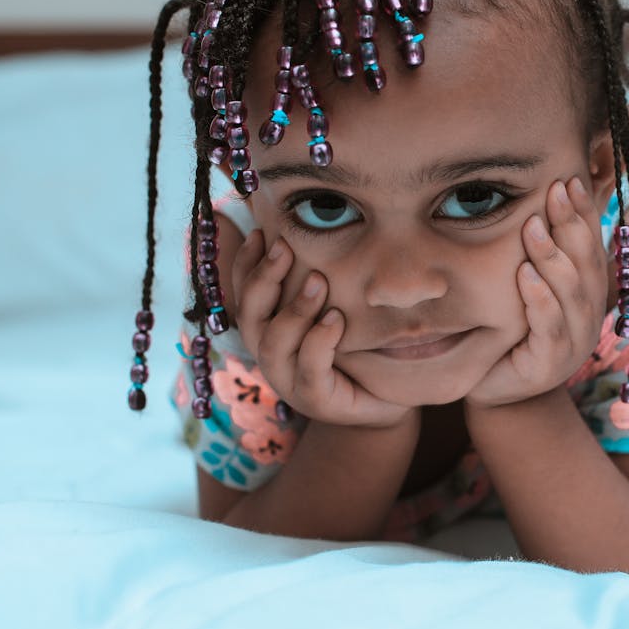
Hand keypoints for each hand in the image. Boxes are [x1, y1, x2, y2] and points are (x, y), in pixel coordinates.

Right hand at [230, 230, 415, 428]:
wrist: (386, 401)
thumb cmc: (358, 348)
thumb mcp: (335, 308)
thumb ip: (319, 279)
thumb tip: (312, 226)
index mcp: (268, 331)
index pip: (242, 294)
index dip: (244, 264)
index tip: (261, 232)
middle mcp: (271, 356)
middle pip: (247, 317)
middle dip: (263, 280)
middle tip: (285, 247)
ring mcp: (290, 383)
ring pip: (272, 345)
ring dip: (293, 310)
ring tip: (318, 280)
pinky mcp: (317, 401)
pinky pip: (309, 371)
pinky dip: (319, 342)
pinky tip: (336, 319)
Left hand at [464, 176, 608, 410]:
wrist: (492, 389)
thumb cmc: (509, 330)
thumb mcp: (526, 287)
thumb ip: (539, 254)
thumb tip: (538, 200)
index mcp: (588, 293)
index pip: (592, 245)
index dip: (584, 213)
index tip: (569, 179)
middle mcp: (589, 316)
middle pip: (587, 264)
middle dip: (571, 224)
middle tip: (553, 191)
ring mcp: (574, 343)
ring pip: (571, 293)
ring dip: (552, 256)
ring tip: (532, 227)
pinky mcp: (549, 366)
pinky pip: (549, 327)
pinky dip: (538, 299)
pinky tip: (524, 275)